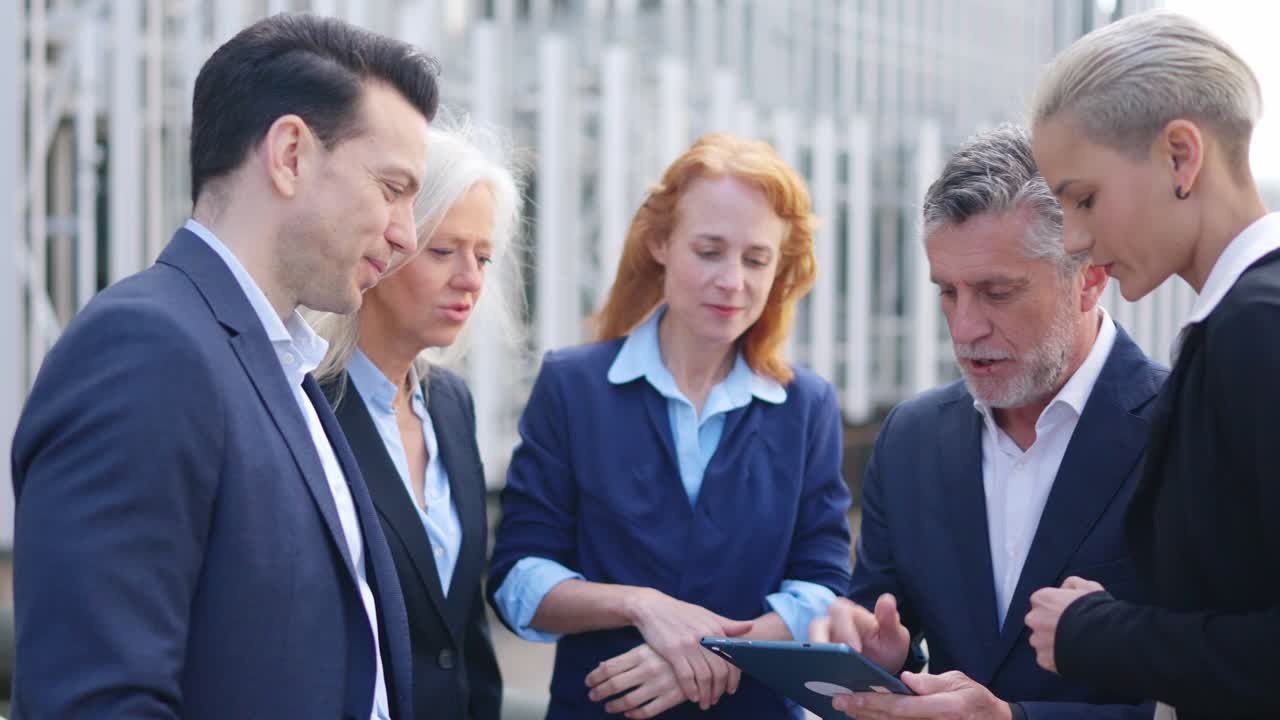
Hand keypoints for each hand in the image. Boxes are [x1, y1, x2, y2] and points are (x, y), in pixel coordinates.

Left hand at [586, 643, 726, 717]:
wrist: (706, 648)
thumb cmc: (674, 643)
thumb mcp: (651, 644)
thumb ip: (629, 656)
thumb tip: (603, 664)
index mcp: (641, 653)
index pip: (609, 667)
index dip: (595, 677)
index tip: (588, 682)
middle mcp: (647, 669)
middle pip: (614, 685)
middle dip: (599, 692)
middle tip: (592, 696)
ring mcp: (658, 684)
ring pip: (628, 701)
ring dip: (614, 706)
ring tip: (608, 707)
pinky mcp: (670, 697)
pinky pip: (647, 711)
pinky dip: (634, 715)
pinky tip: (629, 714)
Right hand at [627, 589, 750, 709]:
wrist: (651, 607)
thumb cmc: (680, 612)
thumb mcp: (705, 614)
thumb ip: (727, 624)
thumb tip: (750, 626)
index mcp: (715, 628)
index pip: (731, 659)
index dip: (733, 678)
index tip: (730, 690)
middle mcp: (704, 636)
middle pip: (719, 671)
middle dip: (719, 690)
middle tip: (716, 700)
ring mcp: (688, 644)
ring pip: (704, 677)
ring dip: (706, 694)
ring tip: (704, 703)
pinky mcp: (672, 650)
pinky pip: (686, 676)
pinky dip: (691, 690)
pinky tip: (692, 697)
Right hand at [809, 595, 909, 673]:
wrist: (881, 666)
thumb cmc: (887, 646)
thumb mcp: (895, 636)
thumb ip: (890, 619)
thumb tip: (887, 599)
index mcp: (850, 613)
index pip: (840, 613)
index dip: (844, 630)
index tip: (855, 649)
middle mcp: (831, 622)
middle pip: (817, 627)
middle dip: (824, 644)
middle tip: (836, 664)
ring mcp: (822, 639)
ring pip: (808, 643)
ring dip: (815, 657)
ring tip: (825, 675)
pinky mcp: (817, 655)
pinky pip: (808, 659)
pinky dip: (812, 668)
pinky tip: (820, 683)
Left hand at [830, 670, 1011, 719]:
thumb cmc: (977, 701)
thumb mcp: (960, 682)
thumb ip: (932, 682)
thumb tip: (906, 679)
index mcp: (945, 708)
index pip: (901, 708)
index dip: (872, 703)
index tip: (849, 698)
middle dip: (862, 713)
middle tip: (838, 702)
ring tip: (848, 710)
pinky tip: (869, 717)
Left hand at [1026, 576, 1103, 673]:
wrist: (1103, 639)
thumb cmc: (1096, 610)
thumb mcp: (1088, 587)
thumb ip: (1072, 584)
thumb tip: (1064, 589)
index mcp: (1041, 599)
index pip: (1043, 602)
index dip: (1058, 607)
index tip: (1071, 613)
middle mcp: (1033, 618)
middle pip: (1040, 621)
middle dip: (1052, 625)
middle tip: (1072, 630)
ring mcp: (1037, 640)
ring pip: (1041, 641)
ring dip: (1053, 642)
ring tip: (1075, 644)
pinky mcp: (1043, 659)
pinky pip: (1048, 658)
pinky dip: (1057, 658)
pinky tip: (1073, 656)